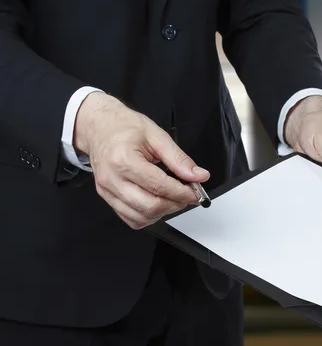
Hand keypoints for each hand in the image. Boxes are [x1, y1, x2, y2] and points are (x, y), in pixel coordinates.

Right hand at [75, 92, 207, 228]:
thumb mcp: (157, 136)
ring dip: (163, 213)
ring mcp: (107, 190)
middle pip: (150, 206)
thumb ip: (179, 159)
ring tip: (173, 198)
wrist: (99, 127)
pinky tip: (157, 203)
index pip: (159, 186)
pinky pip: (130, 218)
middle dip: (174, 204)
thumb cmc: (124, 127)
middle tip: (186, 195)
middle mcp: (112, 178)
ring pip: (140, 217)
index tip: (195, 192)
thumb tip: (198, 175)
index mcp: (124, 159)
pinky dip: (148, 217)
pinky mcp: (106, 197)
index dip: (182, 193)